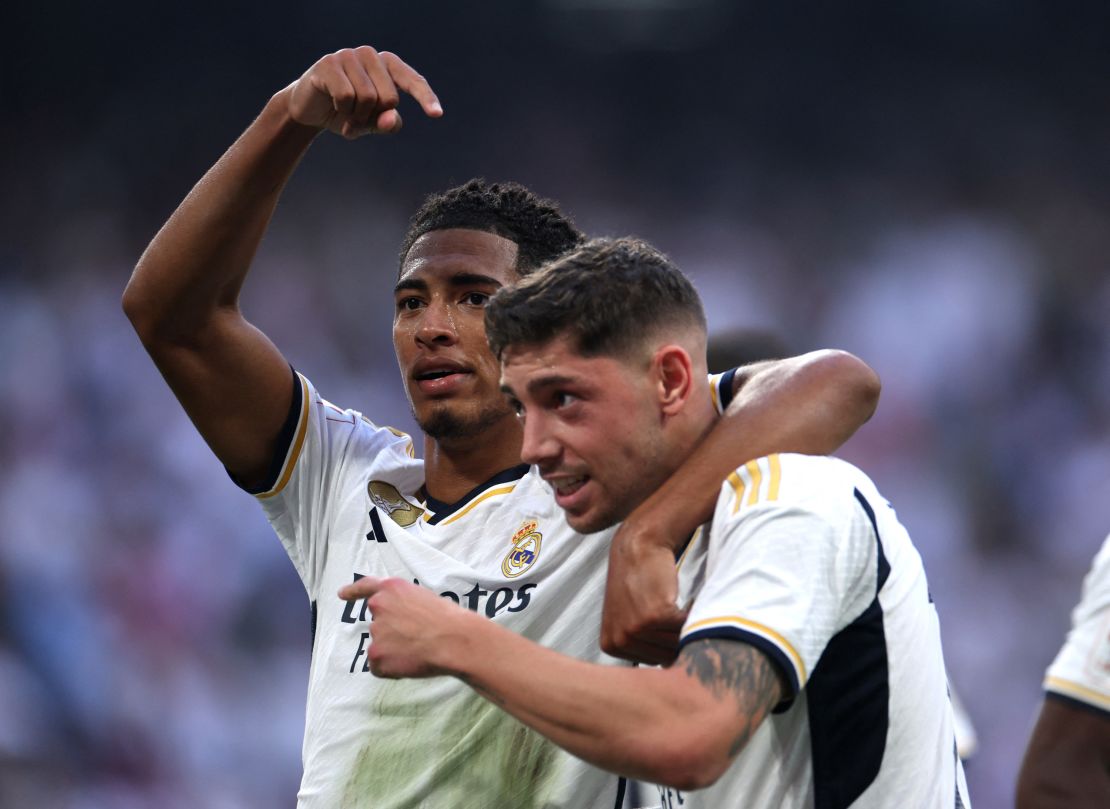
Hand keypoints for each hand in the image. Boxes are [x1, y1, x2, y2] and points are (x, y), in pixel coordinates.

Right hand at [286, 46, 442, 138]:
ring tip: (346, 116)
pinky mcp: (328, 64)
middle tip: (358, 120)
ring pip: (367, 98)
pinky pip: (345, 97)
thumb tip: (391, 119)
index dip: (425, 97)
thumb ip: (387, 122)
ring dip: (356, 117)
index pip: (412, 80)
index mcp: (387, 64)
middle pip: (389, 97)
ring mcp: (348, 56)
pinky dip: (341, 111)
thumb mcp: (371, 123)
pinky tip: (333, 107)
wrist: (309, 109)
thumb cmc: (346, 112)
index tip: (436, 114)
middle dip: (374, 117)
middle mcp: (370, 55)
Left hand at [338, 577, 471, 677]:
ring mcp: (375, 631)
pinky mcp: (376, 654)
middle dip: (392, 633)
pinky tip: (410, 663)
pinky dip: (391, 669)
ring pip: (380, 646)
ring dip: (393, 651)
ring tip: (418, 650)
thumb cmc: (448, 620)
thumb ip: (404, 605)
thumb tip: (400, 623)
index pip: (366, 587)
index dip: (353, 592)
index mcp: (391, 588)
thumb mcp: (424, 598)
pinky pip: (379, 667)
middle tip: (415, 639)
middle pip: (378, 624)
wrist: (454, 640)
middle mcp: (378, 606)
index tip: (341, 595)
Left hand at [601, 517, 688, 665]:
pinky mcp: (654, 616)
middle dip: (677, 638)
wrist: (638, 545)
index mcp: (611, 646)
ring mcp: (634, 629)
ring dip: (686, 627)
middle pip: (665, 657)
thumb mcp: (628, 616)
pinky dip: (692, 615)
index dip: (666, 644)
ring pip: (676, 644)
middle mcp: (619, 641)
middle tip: (676, 614)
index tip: (663, 624)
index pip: (651, 662)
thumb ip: (642, 644)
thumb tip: (670, 671)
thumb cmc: (637, 579)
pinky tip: (685, 601)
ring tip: (680, 607)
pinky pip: (685, 628)